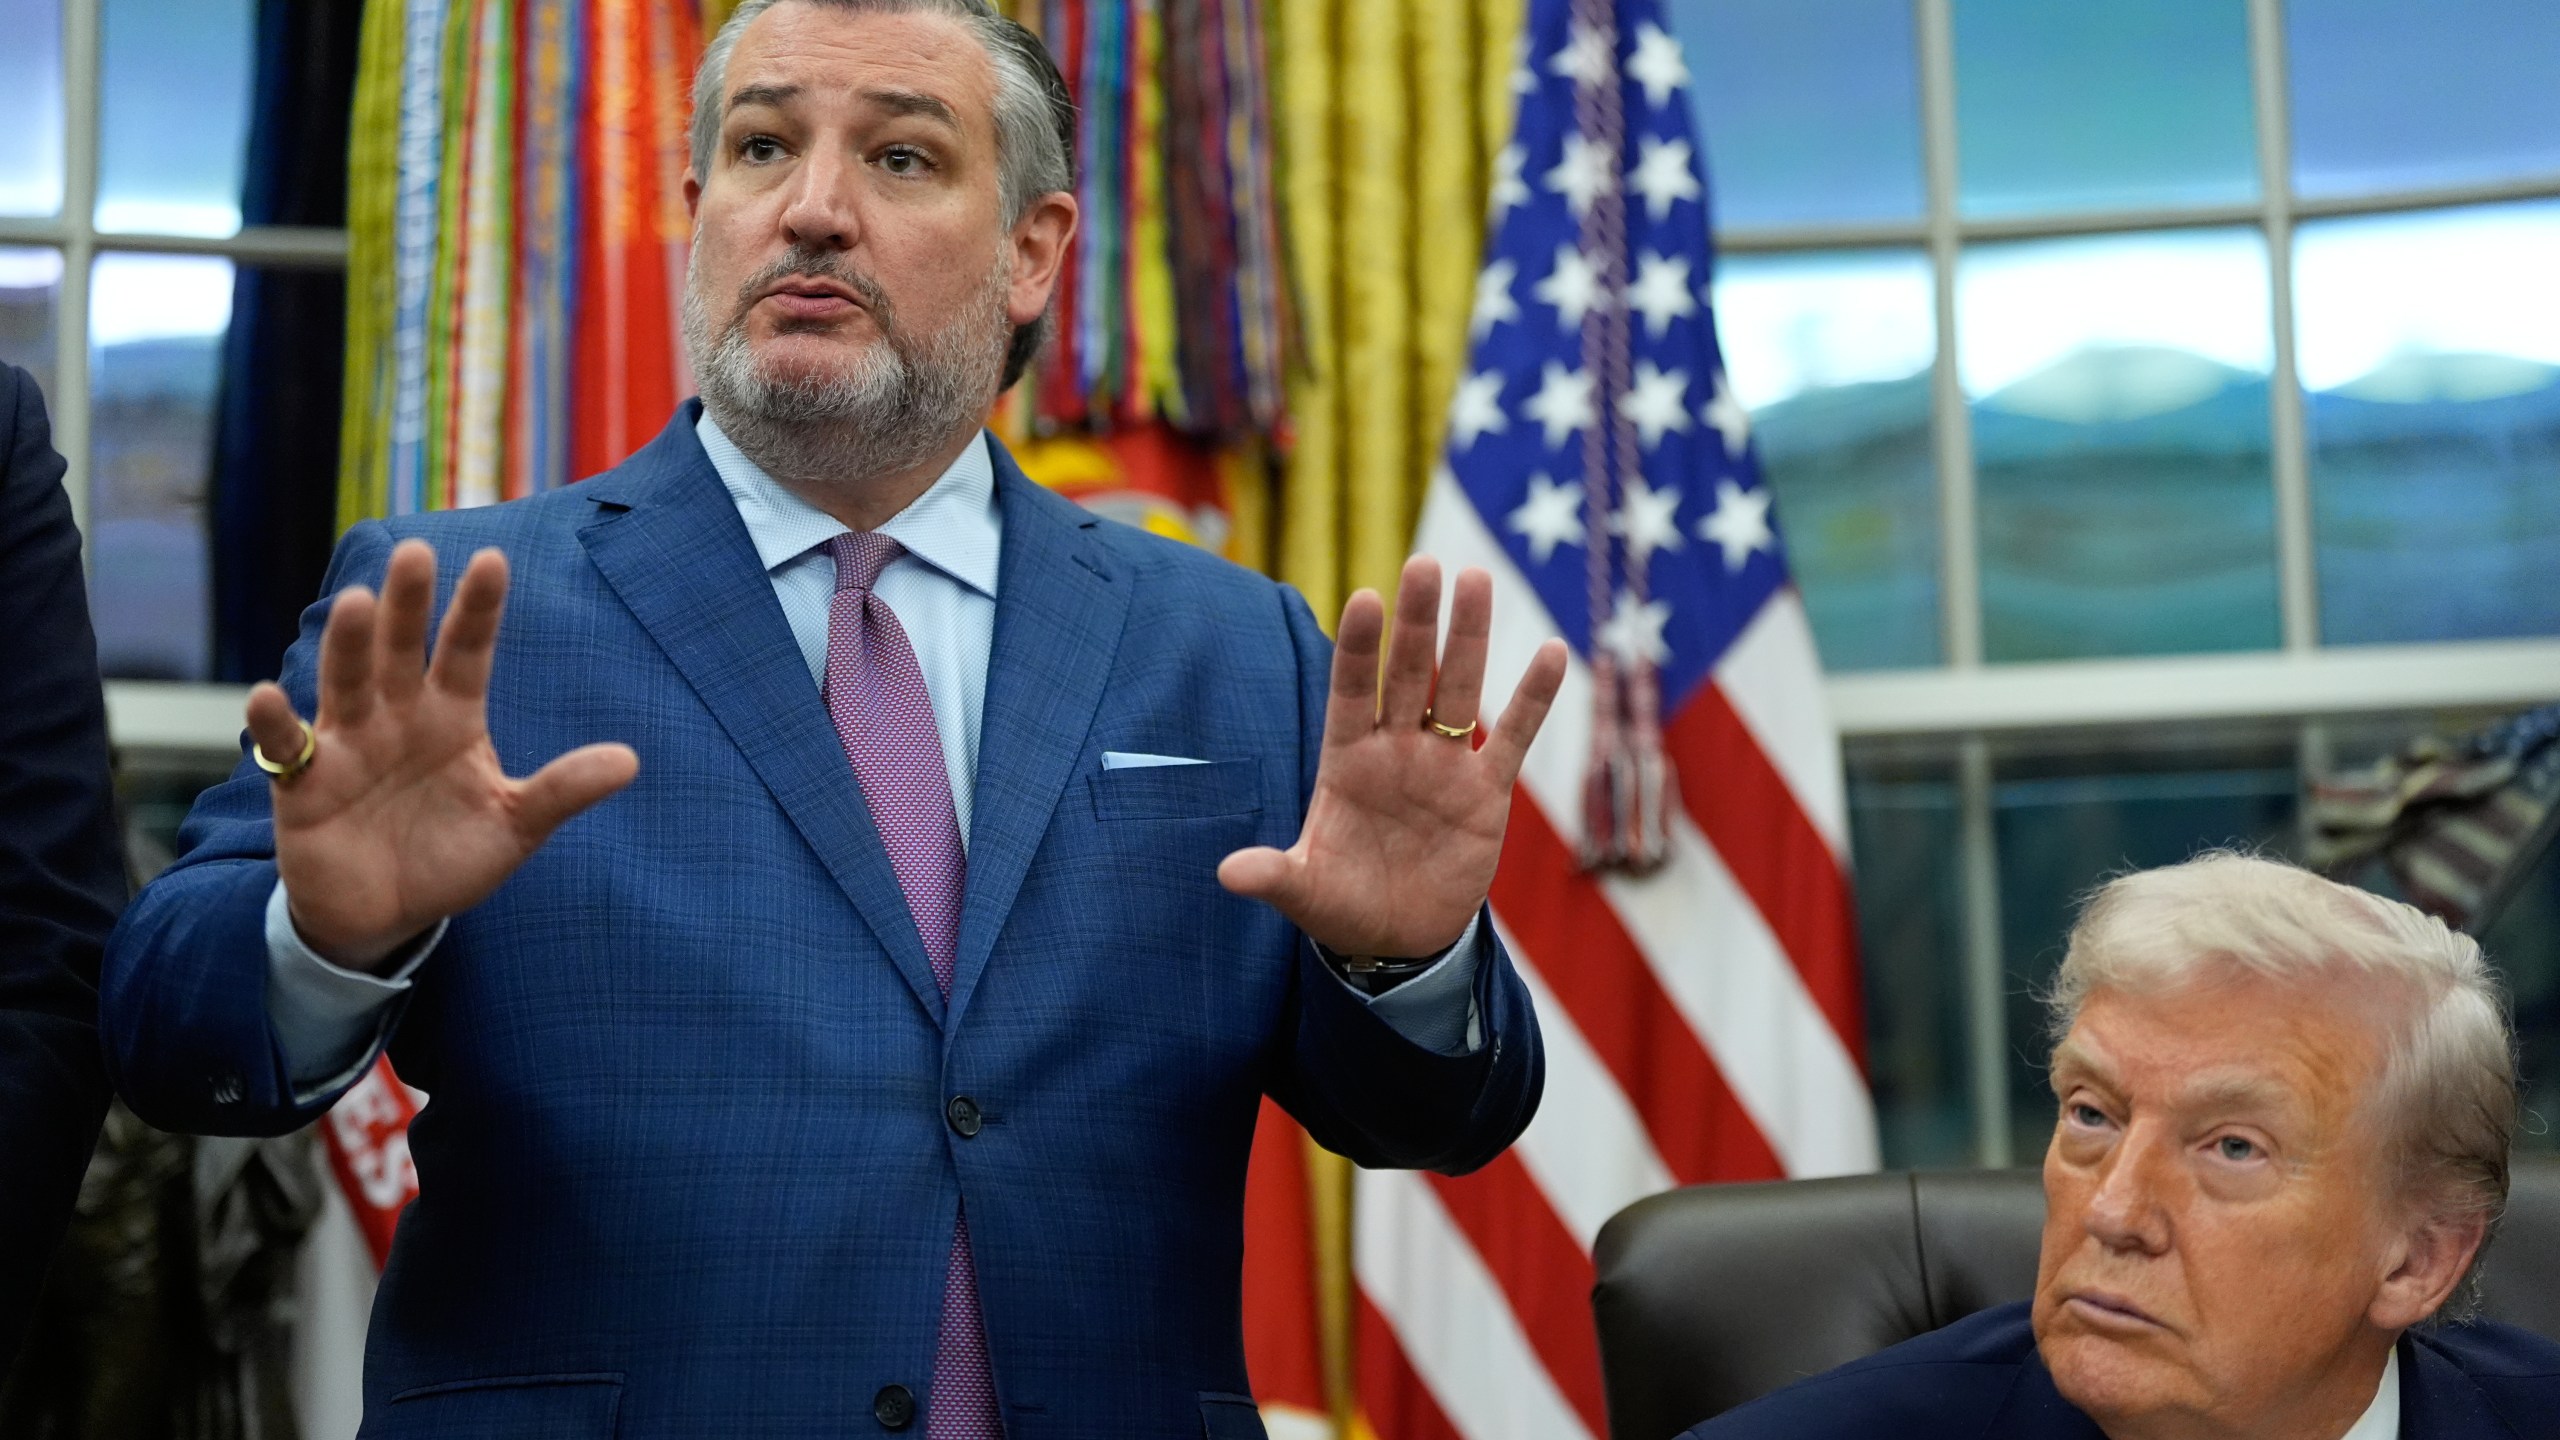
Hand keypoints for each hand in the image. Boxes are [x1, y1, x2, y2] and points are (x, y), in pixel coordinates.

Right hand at [244, 540, 638, 972]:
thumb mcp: (514, 826)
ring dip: (350, 644)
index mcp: (453, 716)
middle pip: (402, 649)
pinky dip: (273, 724)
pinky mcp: (303, 782)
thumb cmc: (449, 859)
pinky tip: (269, 697)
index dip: (478, 609)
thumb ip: (562, 791)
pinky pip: (286, 746)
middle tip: (415, 553)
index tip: (494, 560)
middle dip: (409, 604)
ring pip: (347, 681)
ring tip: (360, 604)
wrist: (386, 916)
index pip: (468, 651)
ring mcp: (347, 743)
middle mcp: (397, 715)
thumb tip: (630, 761)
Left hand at [1218, 557, 1567, 956]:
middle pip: (1408, 674)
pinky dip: (1534, 699)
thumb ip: (1275, 876)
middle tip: (1425, 562)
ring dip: (1469, 637)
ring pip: (1460, 689)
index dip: (1358, 649)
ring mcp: (1442, 766)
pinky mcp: (1485, 793)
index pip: (1351, 692)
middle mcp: (1395, 750)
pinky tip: (1555, 653)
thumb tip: (1229, 874)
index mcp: (1347, 761)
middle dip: (1417, 622)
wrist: (1398, 937)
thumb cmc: (1342, 904)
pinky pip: (1512, 739)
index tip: (1364, 599)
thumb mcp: (1305, 893)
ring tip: (1476, 578)